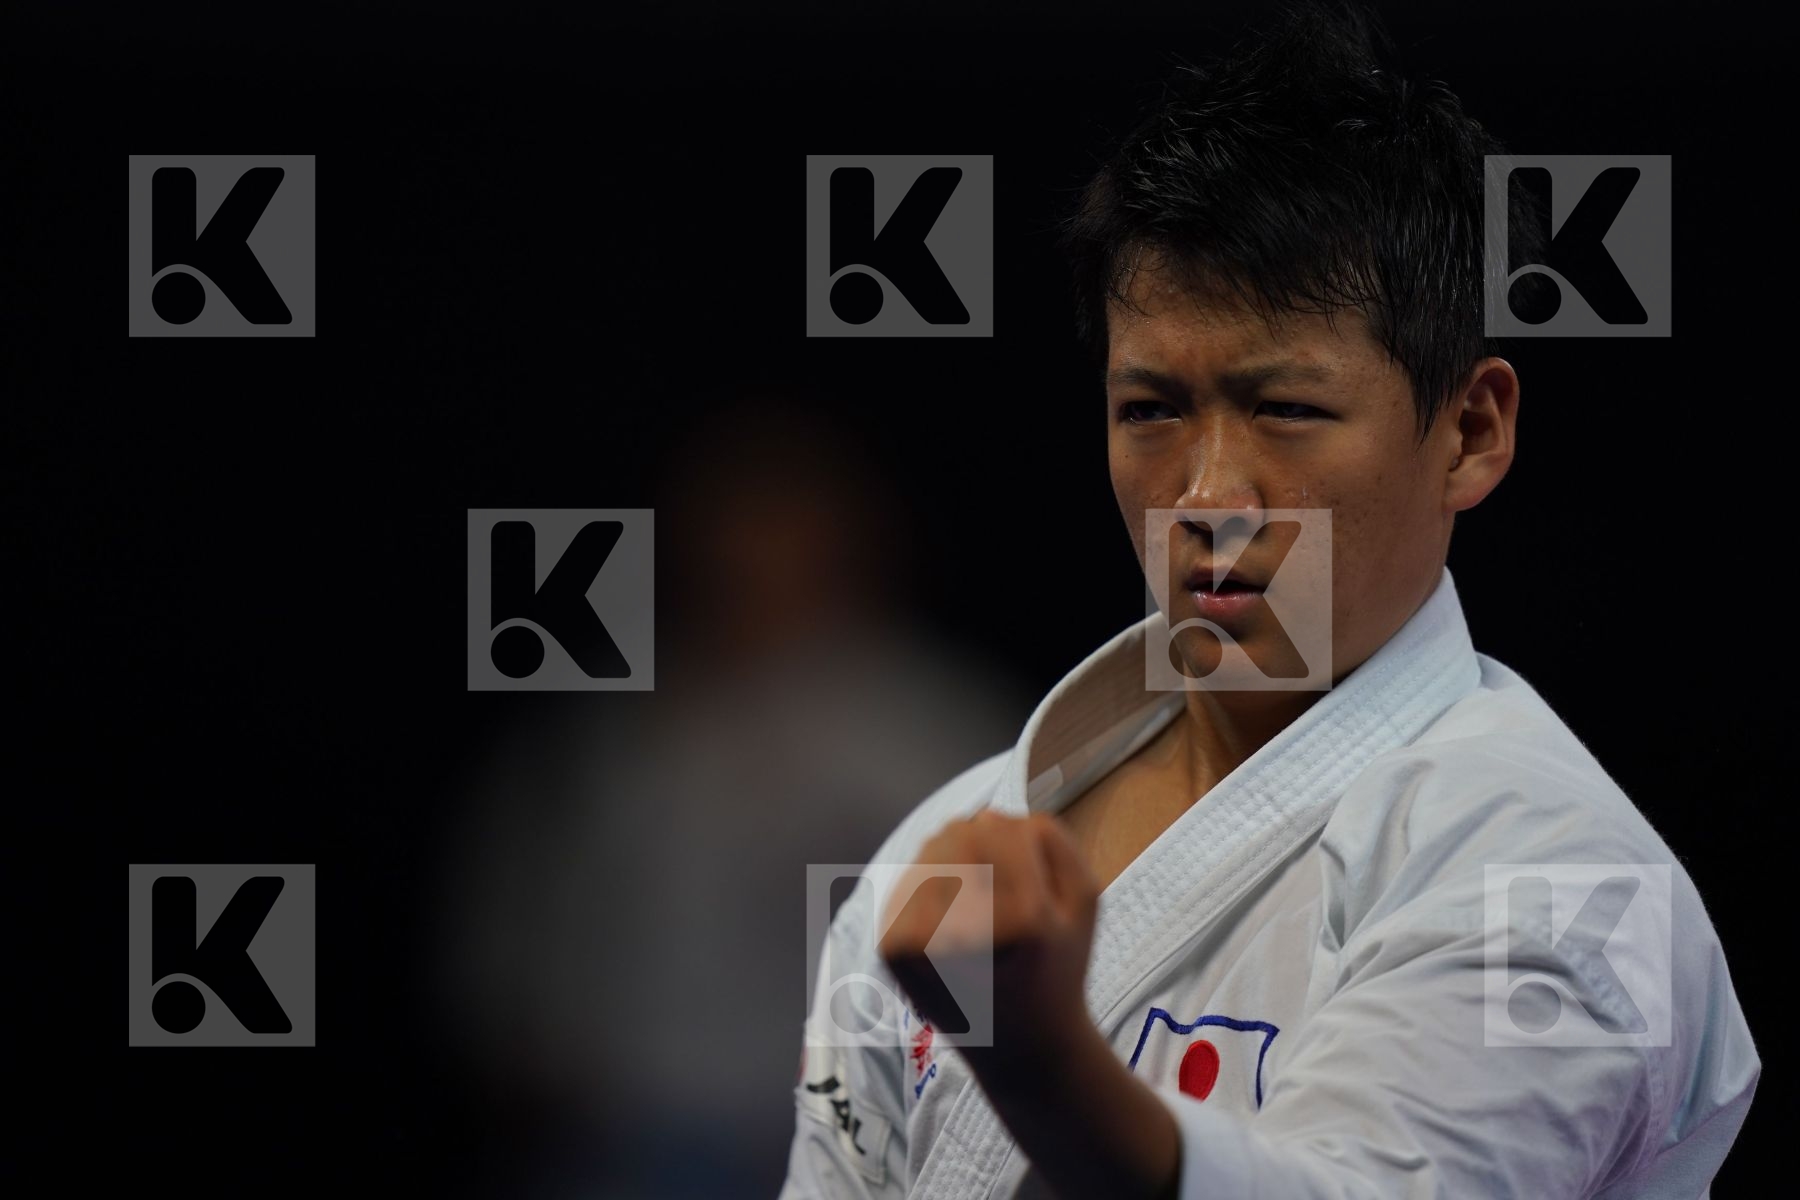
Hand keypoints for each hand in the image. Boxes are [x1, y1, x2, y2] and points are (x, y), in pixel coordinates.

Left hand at [877, 810, 1100, 1083]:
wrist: (1021, 1047)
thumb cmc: (1058, 967)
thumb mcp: (1086, 902)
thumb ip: (1055, 842)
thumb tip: (994, 814)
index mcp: (1023, 921)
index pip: (998, 826)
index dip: (1012, 834)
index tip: (1023, 864)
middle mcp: (966, 932)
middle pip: (955, 833)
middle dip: (977, 842)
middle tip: (997, 879)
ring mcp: (920, 943)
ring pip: (927, 852)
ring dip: (951, 860)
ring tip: (975, 897)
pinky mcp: (893, 950)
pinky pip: (906, 881)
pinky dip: (927, 886)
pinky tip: (950, 917)